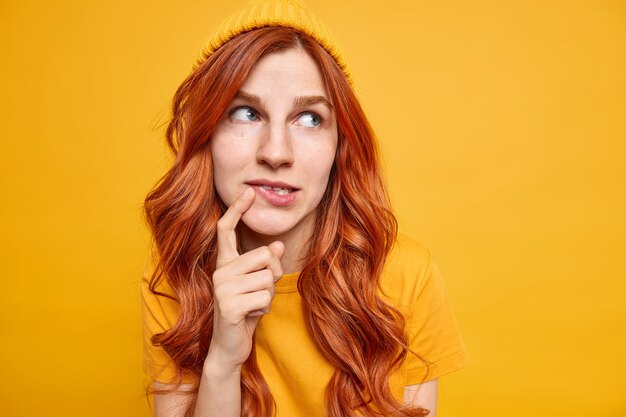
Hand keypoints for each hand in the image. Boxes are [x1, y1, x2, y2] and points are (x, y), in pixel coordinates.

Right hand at [206, 187, 283, 369]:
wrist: (230, 346)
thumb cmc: (246, 311)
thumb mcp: (257, 285)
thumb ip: (264, 264)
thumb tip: (277, 245)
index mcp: (224, 263)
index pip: (226, 231)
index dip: (237, 210)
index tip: (248, 192)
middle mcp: (219, 272)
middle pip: (263, 256)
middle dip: (272, 274)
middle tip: (260, 292)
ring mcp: (221, 289)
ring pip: (267, 278)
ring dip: (268, 295)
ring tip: (254, 305)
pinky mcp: (228, 306)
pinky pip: (264, 297)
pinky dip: (265, 308)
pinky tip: (251, 315)